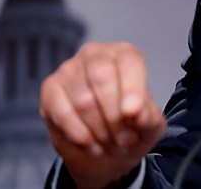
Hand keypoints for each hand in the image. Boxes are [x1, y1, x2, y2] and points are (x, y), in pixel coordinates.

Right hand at [40, 42, 166, 188]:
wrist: (104, 145)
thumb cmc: (131, 125)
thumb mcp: (150, 124)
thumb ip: (149, 117)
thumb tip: (136, 112)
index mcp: (126, 55)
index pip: (129, 64)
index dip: (132, 90)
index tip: (132, 114)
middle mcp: (96, 54)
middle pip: (102, 78)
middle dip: (114, 116)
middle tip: (124, 140)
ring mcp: (69, 69)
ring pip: (83, 100)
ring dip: (99, 129)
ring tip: (111, 144)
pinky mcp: (50, 88)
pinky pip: (63, 113)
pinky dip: (79, 134)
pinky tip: (92, 145)